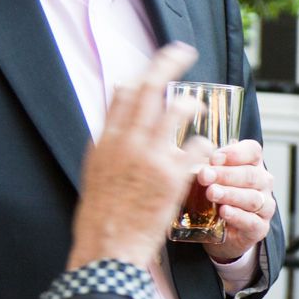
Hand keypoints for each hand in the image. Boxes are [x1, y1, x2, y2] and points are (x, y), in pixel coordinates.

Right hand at [68, 44, 210, 268]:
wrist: (107, 247)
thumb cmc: (100, 218)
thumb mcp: (94, 175)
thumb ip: (108, 149)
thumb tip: (115, 132)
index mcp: (104, 140)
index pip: (122, 93)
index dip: (140, 76)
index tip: (152, 69)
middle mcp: (126, 141)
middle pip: (149, 88)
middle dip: (168, 63)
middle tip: (183, 51)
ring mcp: (150, 156)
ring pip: (178, 110)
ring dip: (192, 105)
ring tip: (198, 108)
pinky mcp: (173, 175)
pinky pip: (199, 147)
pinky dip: (204, 148)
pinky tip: (204, 156)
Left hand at [193, 139, 275, 261]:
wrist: (220, 233)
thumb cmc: (215, 199)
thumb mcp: (210, 179)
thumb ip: (207, 166)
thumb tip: (191, 152)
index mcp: (253, 165)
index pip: (253, 151)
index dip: (235, 153)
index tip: (214, 158)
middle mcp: (263, 184)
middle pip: (251, 174)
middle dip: (226, 174)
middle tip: (205, 176)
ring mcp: (265, 206)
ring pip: (252, 198)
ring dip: (230, 194)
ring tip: (211, 193)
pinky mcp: (260, 228)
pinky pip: (252, 221)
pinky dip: (237, 215)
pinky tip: (223, 211)